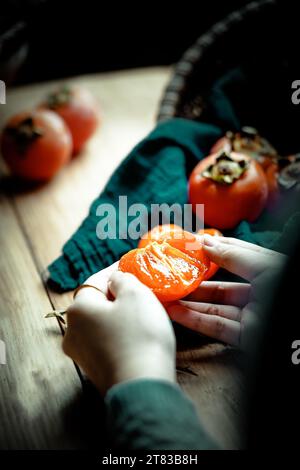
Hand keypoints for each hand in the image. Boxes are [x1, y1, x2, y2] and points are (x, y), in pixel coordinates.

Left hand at [63, 271, 175, 394]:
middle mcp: (72, 332)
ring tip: (142, 310)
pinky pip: (106, 342)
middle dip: (116, 294)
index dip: (114, 270)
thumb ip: (123, 279)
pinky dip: (119, 334)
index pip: (95, 280)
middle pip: (96, 303)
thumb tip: (116, 279)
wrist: (143, 386)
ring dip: (118, 314)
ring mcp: (82, 354)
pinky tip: (138, 334)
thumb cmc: (139, 334)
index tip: (130, 264)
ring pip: (101, 324)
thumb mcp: (136, 294)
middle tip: (139, 288)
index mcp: (77, 309)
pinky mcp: (96, 371)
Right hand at [166, 235, 286, 347]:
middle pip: (221, 284)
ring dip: (189, 302)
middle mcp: (259, 292)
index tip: (187, 245)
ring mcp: (252, 316)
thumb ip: (233, 256)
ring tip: (166, 294)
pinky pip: (217, 327)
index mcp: (267, 270)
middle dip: (195, 279)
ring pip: (215, 308)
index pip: (235, 255)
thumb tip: (204, 242)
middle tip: (170, 273)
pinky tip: (176, 312)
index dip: (212, 249)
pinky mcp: (246, 338)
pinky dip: (195, 321)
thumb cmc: (288, 290)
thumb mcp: (265, 267)